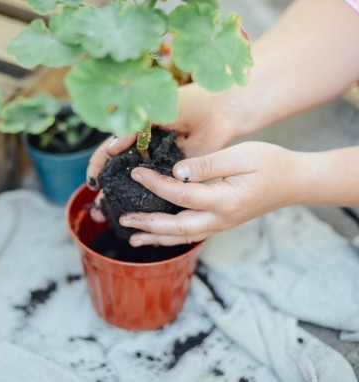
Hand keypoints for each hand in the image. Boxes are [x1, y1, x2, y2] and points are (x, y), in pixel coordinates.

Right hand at [87, 83, 237, 221]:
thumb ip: (133, 129)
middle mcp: (144, 151)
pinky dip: (147, 202)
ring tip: (109, 216)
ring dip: (122, 201)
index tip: (93, 181)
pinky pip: (158, 192)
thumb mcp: (154, 112)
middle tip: (97, 209)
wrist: (220, 110)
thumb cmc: (187, 104)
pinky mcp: (176, 176)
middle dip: (105, 191)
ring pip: (135, 186)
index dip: (98, 165)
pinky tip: (138, 214)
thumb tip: (111, 149)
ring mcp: (159, 165)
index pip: (109, 151)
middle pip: (118, 174)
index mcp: (135, 133)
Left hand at [119, 142, 303, 245]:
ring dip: (156, 237)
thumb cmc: (270, 164)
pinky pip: (191, 233)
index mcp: (223, 201)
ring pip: (182, 236)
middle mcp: (219, 219)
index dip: (154, 185)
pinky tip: (159, 235)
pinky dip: (171, 236)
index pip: (178, 195)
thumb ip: (206, 165)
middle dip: (147, 224)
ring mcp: (220, 224)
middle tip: (123, 219)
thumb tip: (175, 171)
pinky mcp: (221, 222)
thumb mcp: (240, 156)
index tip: (135, 173)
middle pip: (175, 227)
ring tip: (133, 238)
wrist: (294, 182)